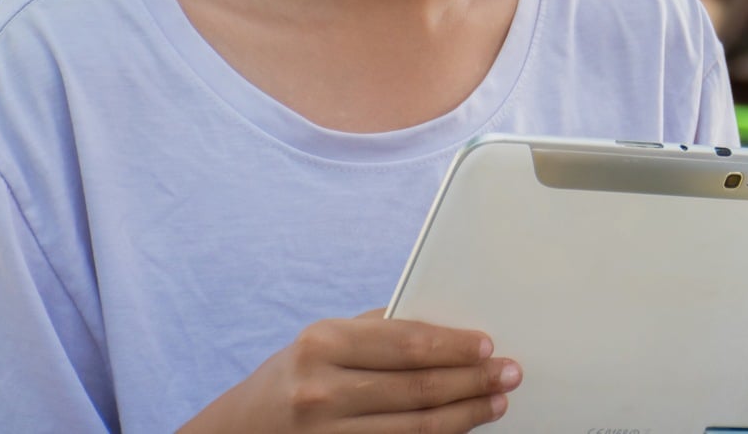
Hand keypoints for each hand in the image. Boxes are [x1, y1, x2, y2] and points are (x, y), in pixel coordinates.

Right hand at [179, 310, 518, 431]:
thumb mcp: (322, 341)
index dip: (455, 346)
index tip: (488, 345)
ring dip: (466, 415)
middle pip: (418, 388)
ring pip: (415, 427)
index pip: (407, 343)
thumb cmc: (291, 377)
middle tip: (509, 374)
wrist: (238, 432)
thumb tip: (446, 325)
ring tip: (495, 402)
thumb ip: (377, 330)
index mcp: (322, 343)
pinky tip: (460, 428)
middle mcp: (322, 390)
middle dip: (473, 381)